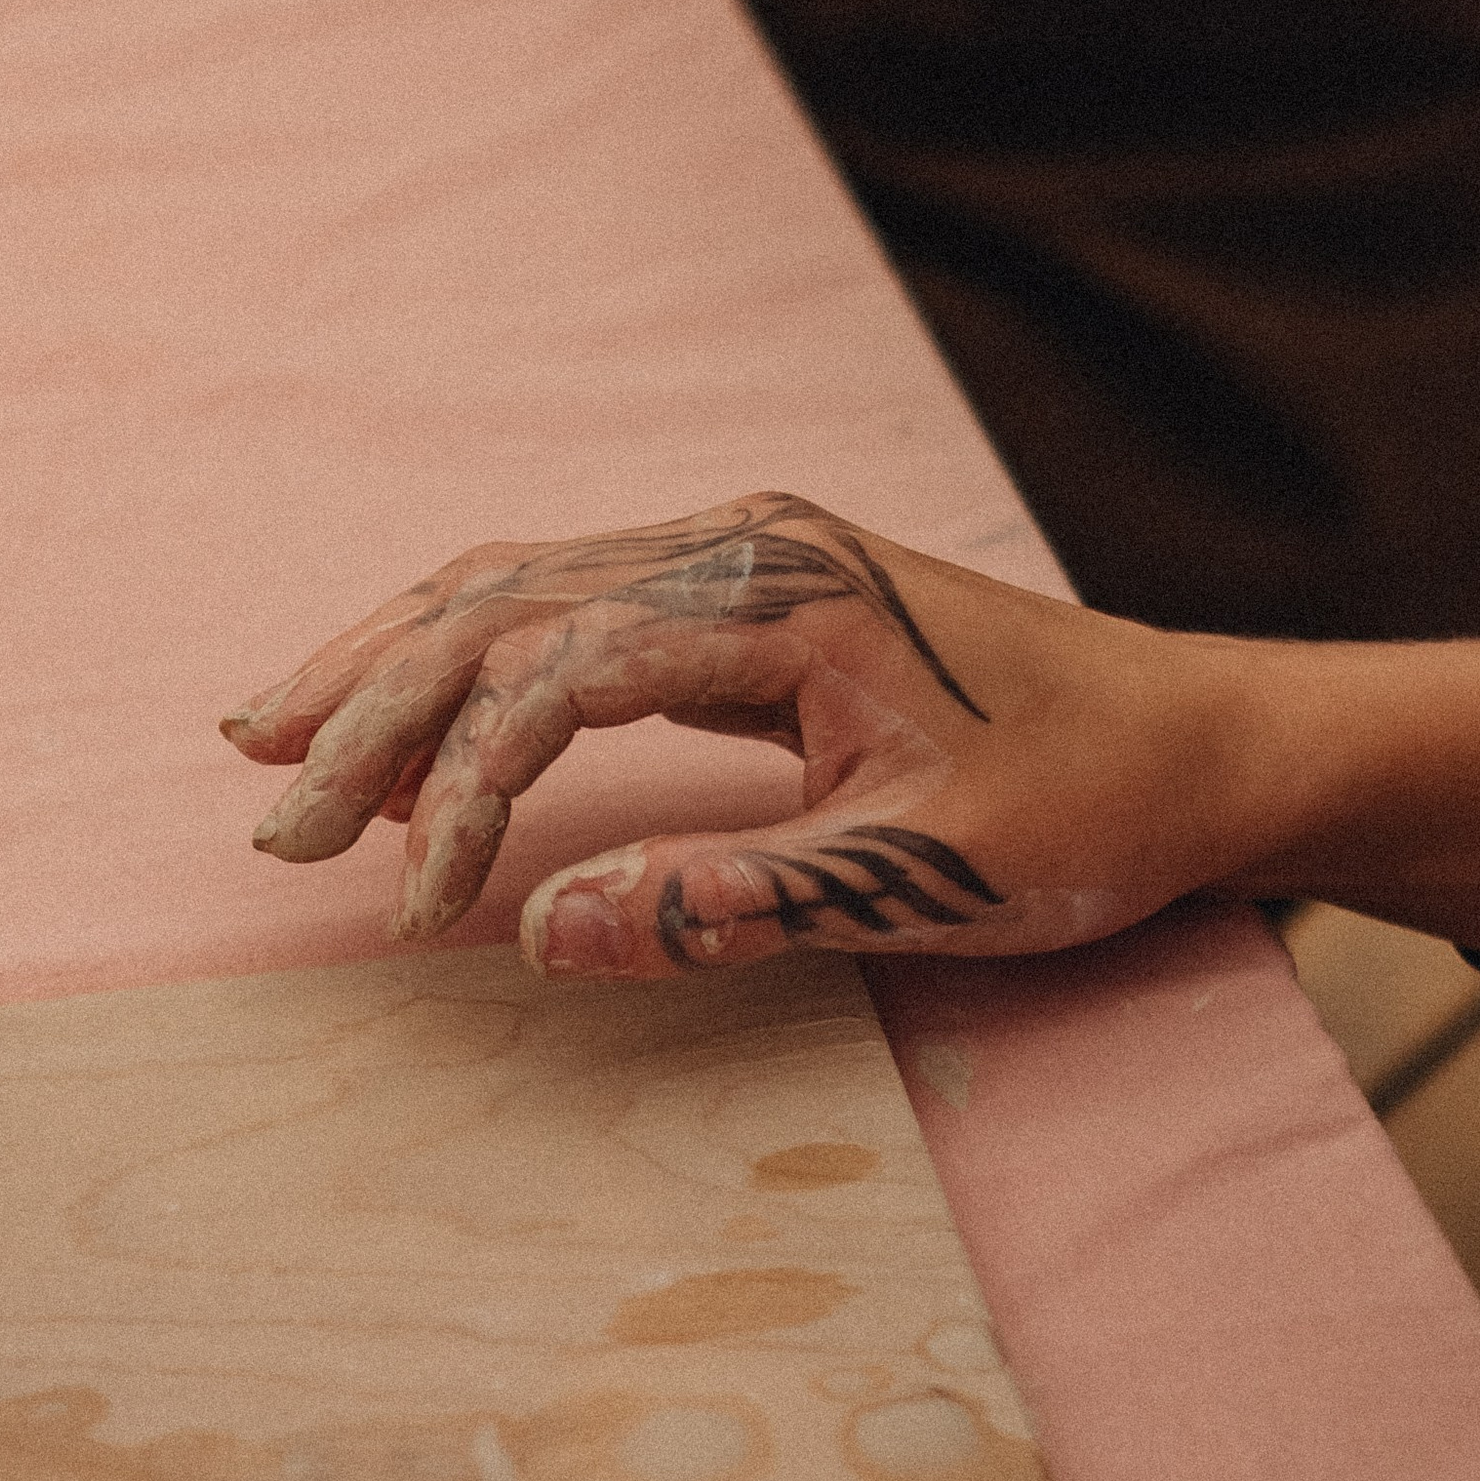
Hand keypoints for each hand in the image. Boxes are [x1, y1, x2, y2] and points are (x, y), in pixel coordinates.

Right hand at [221, 493, 1254, 977]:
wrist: (1208, 743)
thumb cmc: (1091, 805)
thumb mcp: (921, 878)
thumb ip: (730, 902)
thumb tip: (541, 935)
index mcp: (781, 592)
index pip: (558, 670)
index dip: (464, 788)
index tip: (410, 909)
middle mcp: (740, 545)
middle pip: (501, 601)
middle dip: (372, 707)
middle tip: (272, 820)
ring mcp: (737, 557)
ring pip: (513, 586)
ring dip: (391, 667)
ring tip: (272, 742)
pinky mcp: (739, 595)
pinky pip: (564, 607)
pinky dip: (468, 665)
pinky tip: (411, 725)